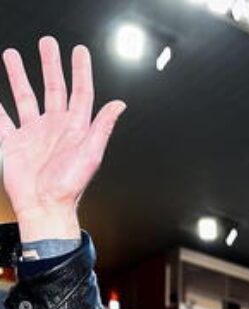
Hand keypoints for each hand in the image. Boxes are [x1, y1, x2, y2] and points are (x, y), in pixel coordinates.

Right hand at [0, 36, 125, 239]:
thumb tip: (119, 105)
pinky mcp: (13, 142)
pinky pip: (0, 117)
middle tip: (47, 43)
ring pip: (25, 96)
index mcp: (76, 129)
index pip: (80, 93)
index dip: (80, 71)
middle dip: (50, 65)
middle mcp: (55, 128)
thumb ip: (102, 127)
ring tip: (11, 55)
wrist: (44, 207)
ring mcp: (33, 134)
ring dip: (18, 75)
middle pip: (53, 88)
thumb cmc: (69, 187)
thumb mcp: (90, 154)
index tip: (79, 51)